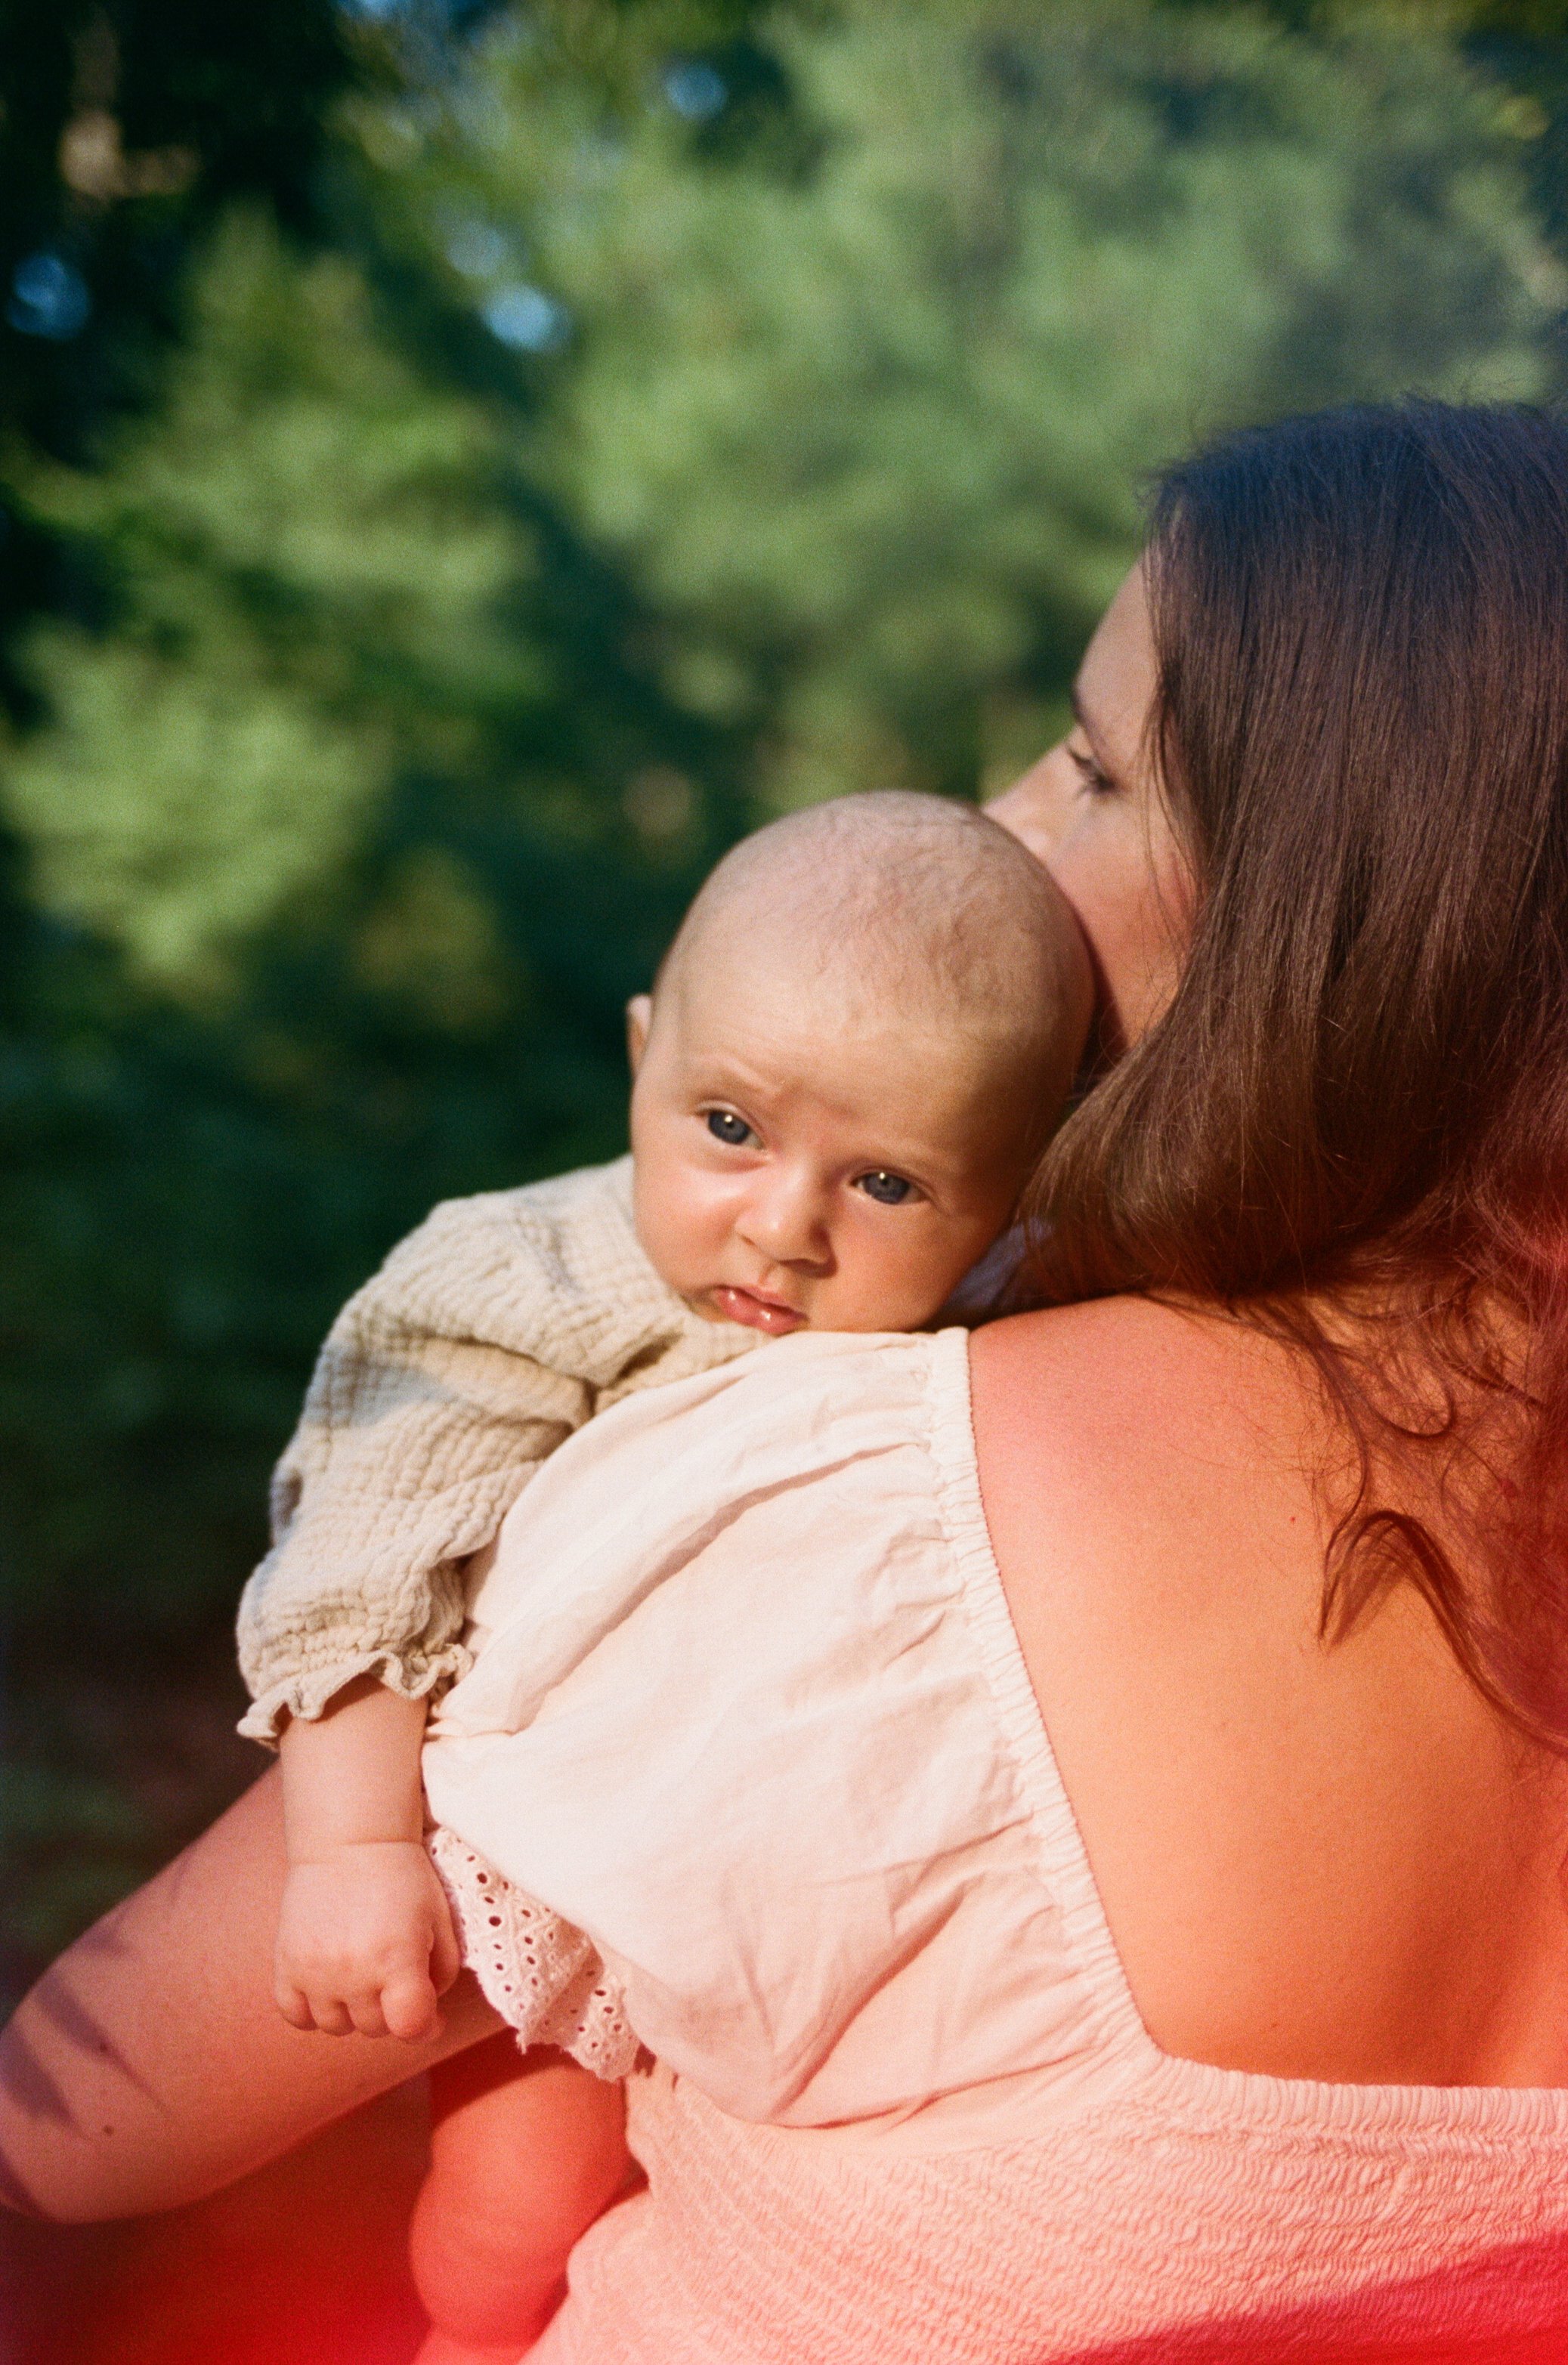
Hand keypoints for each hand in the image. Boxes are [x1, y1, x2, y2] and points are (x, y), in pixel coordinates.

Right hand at [274, 1839, 461, 2040]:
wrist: (350, 1840)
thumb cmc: (403, 1878)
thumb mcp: (439, 1919)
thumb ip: (442, 1973)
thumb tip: (429, 2015)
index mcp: (397, 1959)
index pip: (409, 2028)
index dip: (425, 2027)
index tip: (430, 2015)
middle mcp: (353, 1971)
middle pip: (375, 2029)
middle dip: (391, 2010)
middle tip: (393, 1976)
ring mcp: (314, 1971)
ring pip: (336, 2027)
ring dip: (353, 2011)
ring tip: (361, 1976)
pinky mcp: (286, 1965)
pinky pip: (295, 2016)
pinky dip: (312, 2010)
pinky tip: (328, 1985)